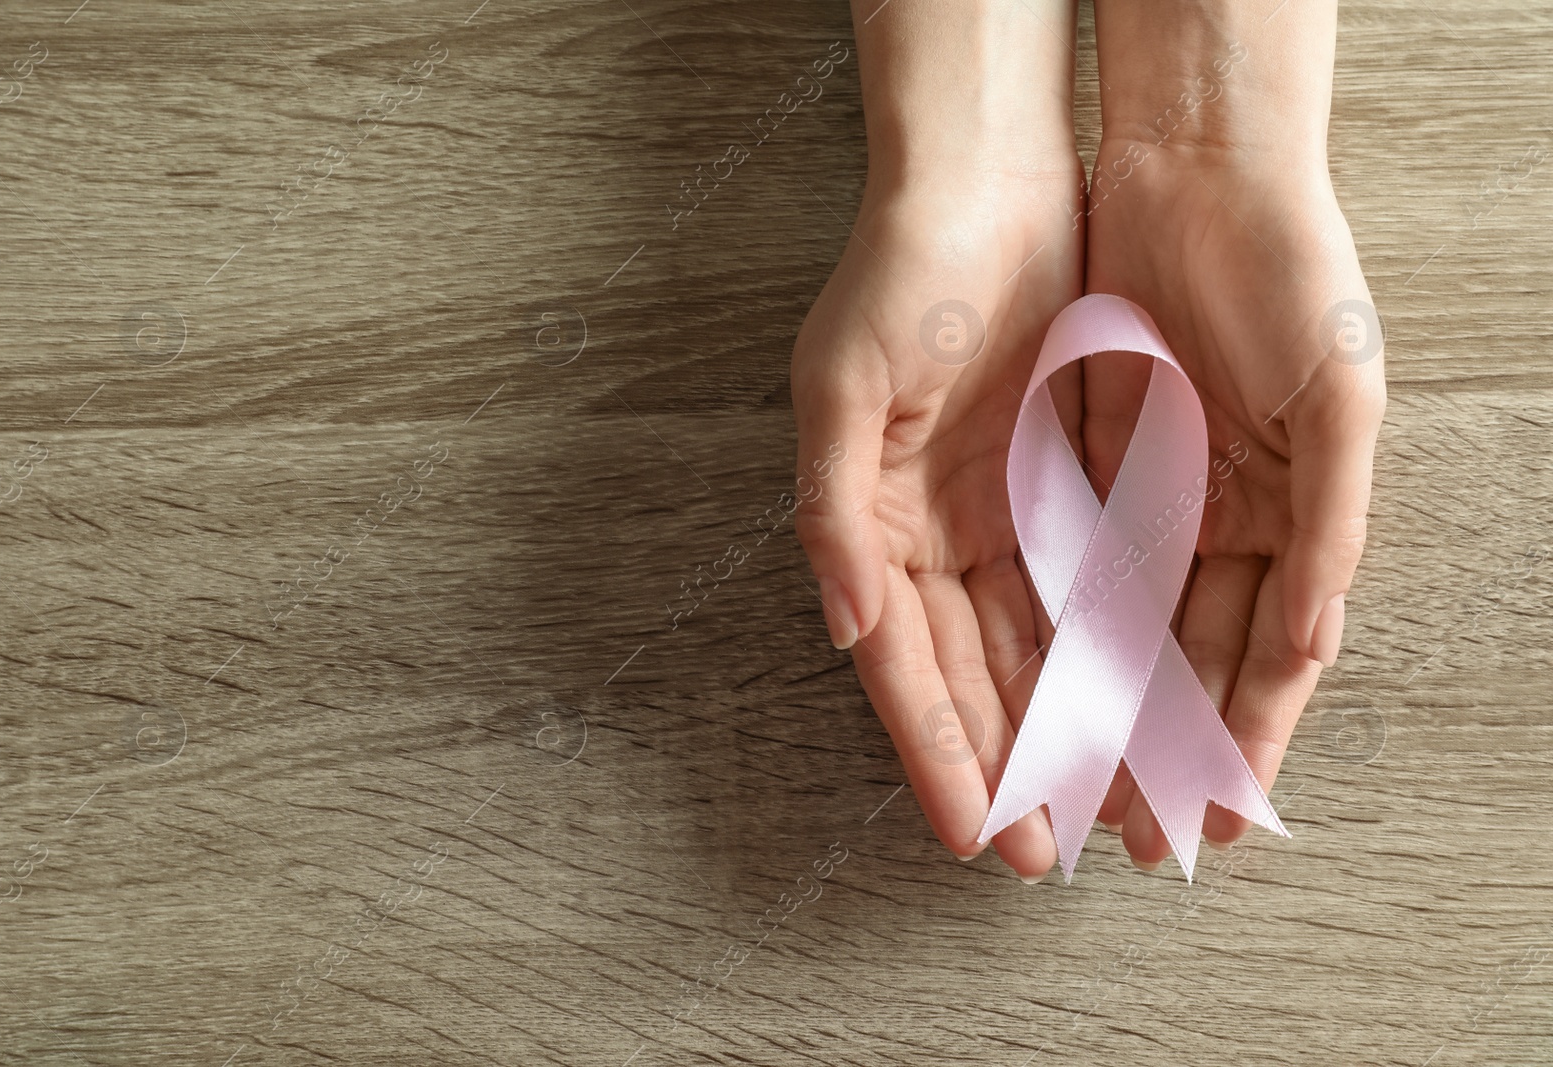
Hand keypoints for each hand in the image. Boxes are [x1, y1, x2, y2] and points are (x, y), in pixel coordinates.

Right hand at [794, 162, 1086, 876]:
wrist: (986, 184)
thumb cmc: (898, 276)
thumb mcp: (841, 388)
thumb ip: (834, 513)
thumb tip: (849, 628)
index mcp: (869, 524)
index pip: (903, 664)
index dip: (936, 750)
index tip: (970, 833)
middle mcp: (930, 534)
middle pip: (969, 674)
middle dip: (1003, 764)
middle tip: (1040, 852)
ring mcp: (995, 514)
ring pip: (1031, 645)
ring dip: (1057, 723)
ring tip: (1094, 804)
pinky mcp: (1056, 484)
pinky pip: (1084, 585)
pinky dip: (1102, 647)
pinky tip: (1128, 703)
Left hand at [1081, 145, 1385, 867]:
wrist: (1199, 171)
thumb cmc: (1291, 272)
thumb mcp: (1338, 398)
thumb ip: (1330, 526)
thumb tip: (1315, 643)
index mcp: (1292, 515)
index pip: (1263, 656)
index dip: (1241, 740)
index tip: (1215, 820)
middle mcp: (1221, 517)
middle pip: (1186, 656)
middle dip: (1160, 744)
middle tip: (1128, 832)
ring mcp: (1154, 491)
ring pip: (1122, 623)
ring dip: (1103, 702)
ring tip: (1075, 781)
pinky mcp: (1090, 456)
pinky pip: (1070, 558)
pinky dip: (1059, 623)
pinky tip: (1042, 682)